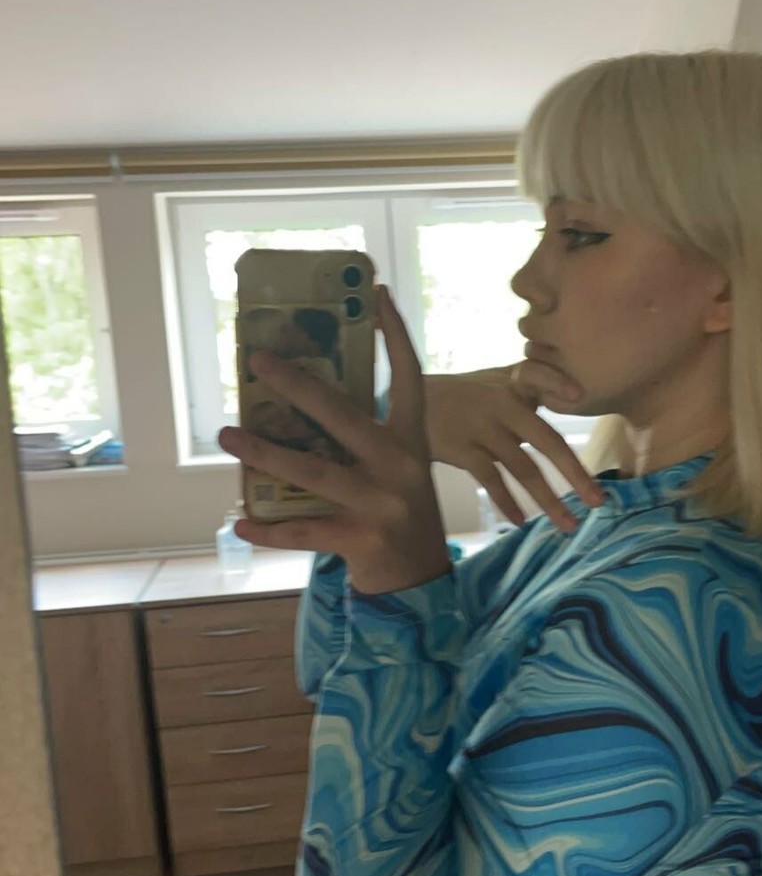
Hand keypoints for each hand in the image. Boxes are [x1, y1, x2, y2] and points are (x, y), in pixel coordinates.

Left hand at [217, 286, 451, 594]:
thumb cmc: (395, 513)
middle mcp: (401, 465)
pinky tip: (240, 522)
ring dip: (264, 452)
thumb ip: (364, 438)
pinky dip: (270, 530)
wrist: (419, 582)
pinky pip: (305, 530)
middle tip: (257, 361)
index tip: (377, 293)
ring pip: (312, 470)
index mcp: (412, 440)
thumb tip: (301, 400)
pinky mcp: (362, 539)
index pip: (408, 376)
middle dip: (297, 385)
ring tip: (228, 435)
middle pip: (343, 415)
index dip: (394, 334)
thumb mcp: (396, 468)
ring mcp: (383, 503)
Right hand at [423, 359, 606, 534]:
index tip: (579, 397)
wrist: (409, 402)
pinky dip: (508, 502)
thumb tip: (574, 396)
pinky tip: (521, 521)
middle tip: (599, 501)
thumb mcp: (495, 379)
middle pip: (546, 440)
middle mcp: (501, 405)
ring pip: (523, 468)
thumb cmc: (462, 394)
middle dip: (575, 473)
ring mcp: (481, 428)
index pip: (537, 376)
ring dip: (549, 500)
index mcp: (512, 384)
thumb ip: (529, 386)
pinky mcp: (461, 449)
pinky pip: (491, 480)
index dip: (558, 382)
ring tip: (568, 525)